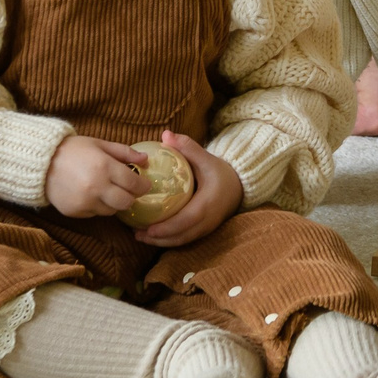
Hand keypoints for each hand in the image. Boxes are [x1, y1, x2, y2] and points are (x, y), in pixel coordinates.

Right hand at [46, 134, 156, 218]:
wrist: (41, 162)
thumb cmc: (73, 150)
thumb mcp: (100, 144)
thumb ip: (124, 153)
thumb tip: (145, 160)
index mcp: (104, 167)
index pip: (134, 184)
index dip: (143, 185)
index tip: (145, 184)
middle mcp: (96, 187)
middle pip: (126, 202)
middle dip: (131, 197)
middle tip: (128, 190)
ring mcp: (85, 202)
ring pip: (111, 211)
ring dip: (114, 202)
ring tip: (107, 190)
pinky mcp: (75, 212)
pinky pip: (95, 214)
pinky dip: (97, 206)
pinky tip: (90, 194)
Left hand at [136, 131, 244, 247]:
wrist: (240, 185)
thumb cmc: (221, 171)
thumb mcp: (206, 158)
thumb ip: (187, 147)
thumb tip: (165, 135)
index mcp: (208, 204)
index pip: (186, 220)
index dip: (167, 228)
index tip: (148, 229)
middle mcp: (208, 220)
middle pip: (181, 236)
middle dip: (159, 239)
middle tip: (138, 234)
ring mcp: (207, 228)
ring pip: (182, 240)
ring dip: (161, 242)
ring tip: (141, 236)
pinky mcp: (204, 231)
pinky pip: (185, 239)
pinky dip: (169, 239)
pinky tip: (153, 235)